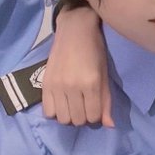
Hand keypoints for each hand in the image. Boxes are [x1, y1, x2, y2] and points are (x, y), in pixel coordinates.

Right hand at [41, 5, 112, 126]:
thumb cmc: (95, 49)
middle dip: (83, 116)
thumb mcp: (104, 74)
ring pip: (62, 119)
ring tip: (72, 104)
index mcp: (91, 83)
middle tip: (84, 105)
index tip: (95, 106)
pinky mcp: (45, 83)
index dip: (96, 115)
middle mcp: (73, 86)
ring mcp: (57, 85)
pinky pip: (48, 112)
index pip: (93, 116)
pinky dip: (55, 111)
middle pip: (77, 120)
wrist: (74, 29)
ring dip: (69, 116)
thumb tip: (109, 125)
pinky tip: (61, 101)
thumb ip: (106, 100)